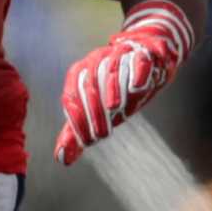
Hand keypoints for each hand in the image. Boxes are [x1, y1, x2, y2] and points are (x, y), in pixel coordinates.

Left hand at [54, 0, 193, 165]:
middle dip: (94, 111)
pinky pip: (139, 57)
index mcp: (82, 73)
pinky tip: (137, 86)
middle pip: (89, 82)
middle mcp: (98, 60)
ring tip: (114, 109)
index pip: (72, 95)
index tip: (87, 141)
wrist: (149, 53)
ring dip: (112, 88)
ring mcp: (121, 53)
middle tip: (102, 135)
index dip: (77, 120)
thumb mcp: (99, 110)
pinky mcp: (145, 51)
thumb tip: (62, 159)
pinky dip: (138, 70)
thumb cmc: (120, 86)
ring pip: (112, 67)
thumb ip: (79, 132)